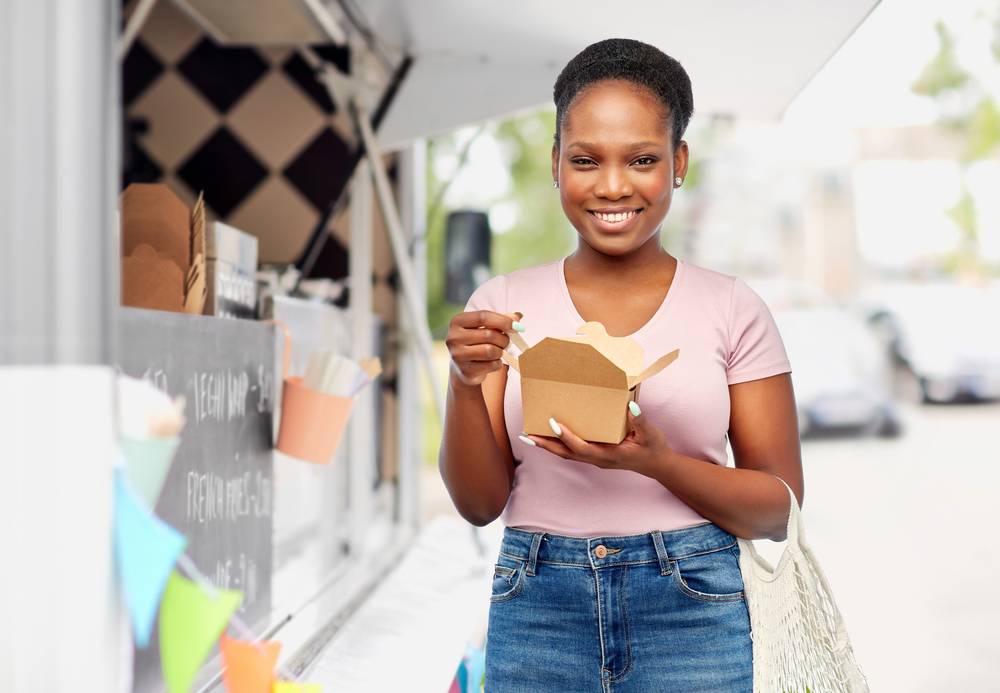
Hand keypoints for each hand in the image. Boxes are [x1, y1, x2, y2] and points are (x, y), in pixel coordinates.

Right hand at [446, 310, 522, 387]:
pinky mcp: (465, 370)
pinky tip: (492, 362)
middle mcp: (453, 337)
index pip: (483, 316)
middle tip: (505, 343)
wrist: (462, 369)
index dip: (503, 320)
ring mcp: (458, 355)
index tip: (517, 326)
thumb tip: (517, 317)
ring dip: (500, 352)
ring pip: (490, 350)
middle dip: (503, 339)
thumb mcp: (484, 328)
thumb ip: (500, 321)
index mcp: (457, 321)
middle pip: (488, 334)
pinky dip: (497, 364)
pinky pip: (491, 365)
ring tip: (497, 352)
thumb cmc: (476, 343)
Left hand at [525, 402, 673, 477]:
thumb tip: (631, 405)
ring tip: (528, 434)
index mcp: (609, 455)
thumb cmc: (652, 448)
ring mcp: (594, 459)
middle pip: (566, 454)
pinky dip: (557, 444)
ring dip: (547, 445)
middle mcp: (597, 459)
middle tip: (526, 434)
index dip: (567, 437)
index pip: (582, 447)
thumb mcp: (650, 434)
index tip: (553, 423)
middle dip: (545, 445)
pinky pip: (571, 451)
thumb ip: (640, 420)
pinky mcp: (594, 455)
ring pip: (566, 454)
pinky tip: (548, 435)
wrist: (656, 464)